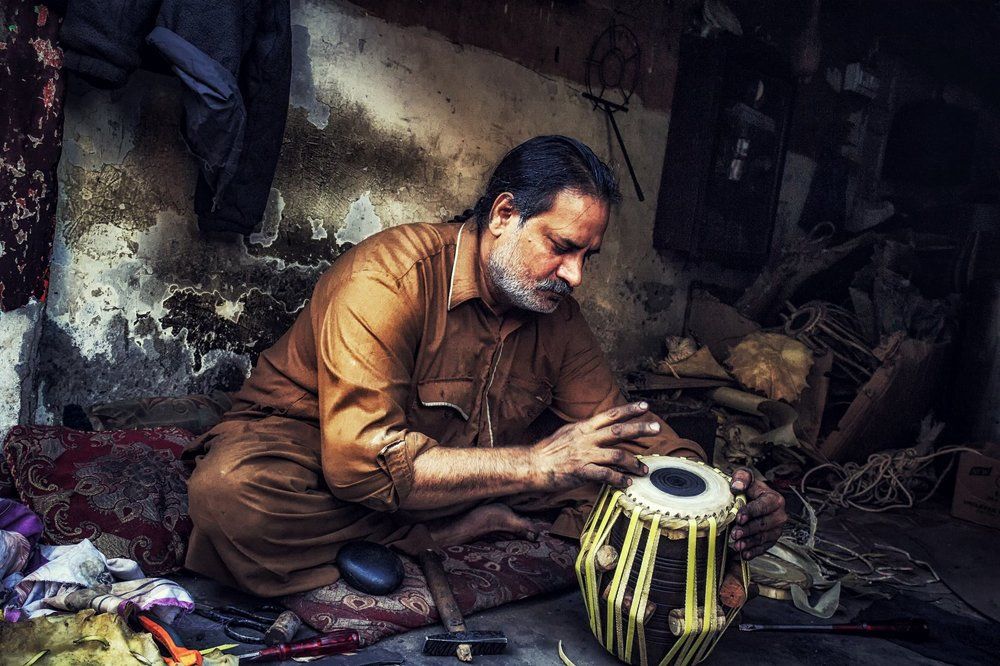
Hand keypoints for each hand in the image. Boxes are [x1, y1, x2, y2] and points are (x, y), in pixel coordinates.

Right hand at [530, 402, 657, 490]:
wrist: (532, 465)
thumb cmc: (549, 451)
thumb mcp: (568, 433)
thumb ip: (586, 430)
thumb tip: (600, 427)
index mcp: (583, 427)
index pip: (610, 415)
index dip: (629, 410)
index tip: (645, 406)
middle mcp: (586, 438)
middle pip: (618, 430)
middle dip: (639, 428)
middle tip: (656, 428)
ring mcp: (584, 454)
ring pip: (616, 455)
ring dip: (634, 462)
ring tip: (643, 469)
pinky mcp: (581, 471)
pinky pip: (605, 475)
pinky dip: (618, 479)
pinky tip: (626, 483)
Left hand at [728, 468, 786, 559]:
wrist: (752, 498)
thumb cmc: (748, 488)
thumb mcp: (745, 477)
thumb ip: (741, 477)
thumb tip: (737, 486)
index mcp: (774, 499)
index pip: (763, 506)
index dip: (750, 512)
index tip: (739, 517)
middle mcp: (779, 515)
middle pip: (763, 524)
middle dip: (748, 530)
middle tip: (734, 534)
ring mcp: (777, 529)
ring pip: (764, 537)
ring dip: (750, 543)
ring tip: (737, 545)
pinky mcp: (772, 539)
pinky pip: (764, 547)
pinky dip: (754, 552)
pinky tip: (744, 554)